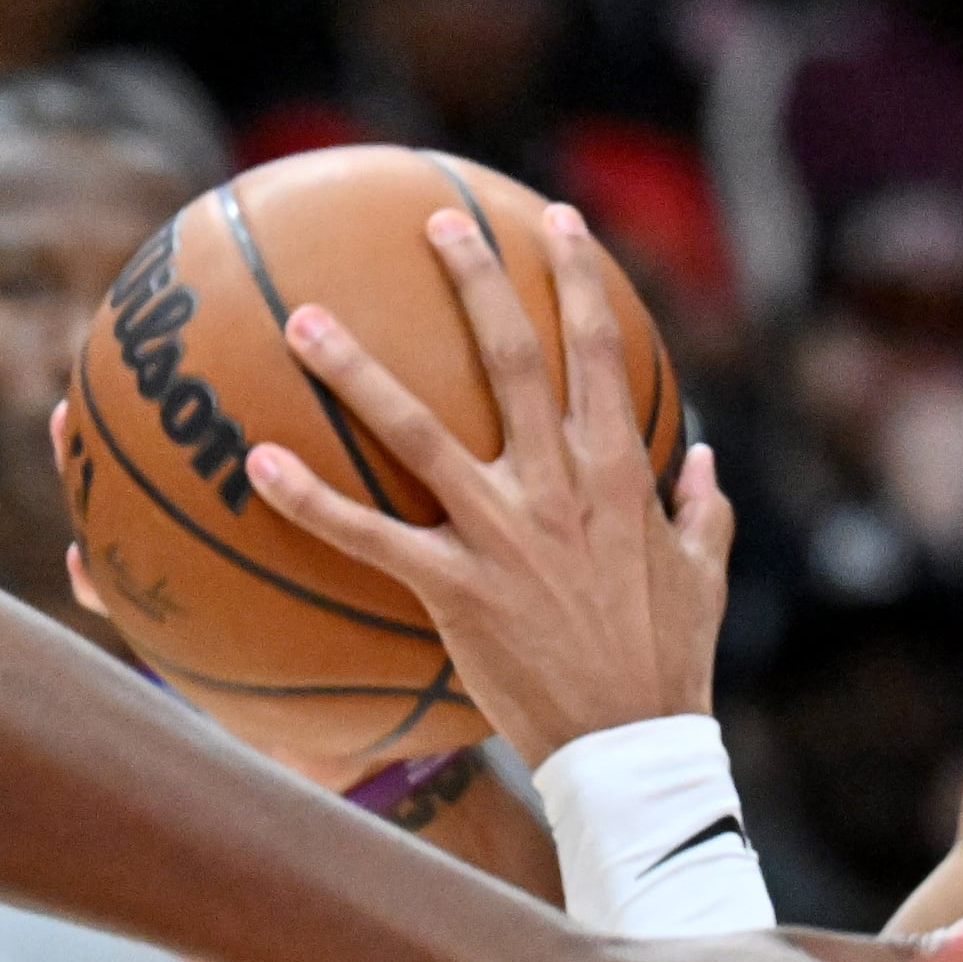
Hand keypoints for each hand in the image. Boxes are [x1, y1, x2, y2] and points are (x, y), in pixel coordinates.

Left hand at [243, 204, 720, 769]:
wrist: (633, 741)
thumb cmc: (670, 659)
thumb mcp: (702, 572)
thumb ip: (702, 508)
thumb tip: (704, 458)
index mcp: (622, 472)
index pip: (600, 352)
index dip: (578, 279)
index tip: (555, 222)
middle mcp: (560, 486)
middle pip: (510, 359)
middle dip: (475, 279)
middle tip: (433, 220)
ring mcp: (504, 533)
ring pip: (418, 431)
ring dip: (356, 369)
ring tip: (303, 318)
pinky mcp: (454, 588)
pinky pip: (369, 536)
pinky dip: (311, 499)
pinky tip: (259, 461)